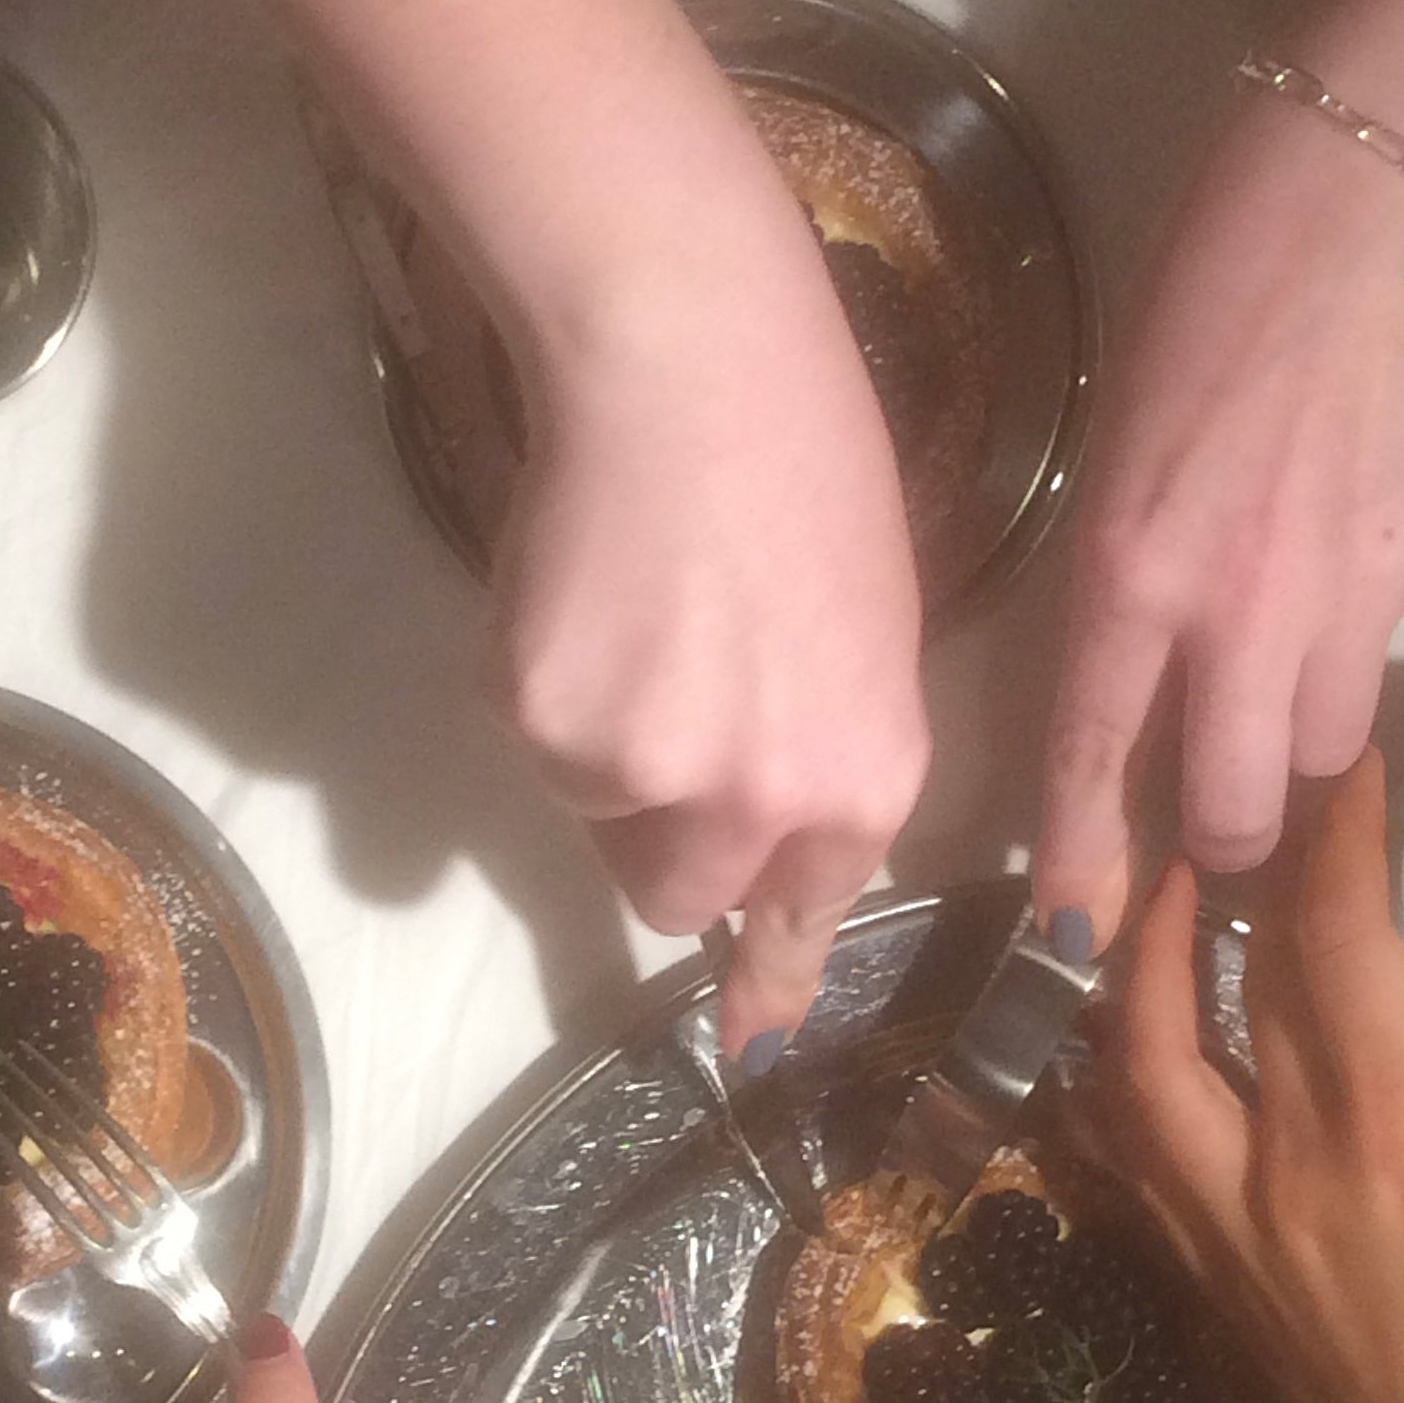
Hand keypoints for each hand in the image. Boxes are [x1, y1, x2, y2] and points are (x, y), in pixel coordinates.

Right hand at [494, 261, 929, 1058]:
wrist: (686, 357)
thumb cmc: (806, 462)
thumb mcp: (867, 635)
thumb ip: (824, 758)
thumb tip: (758, 845)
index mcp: (859, 780)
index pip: (803, 919)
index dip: (765, 982)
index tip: (751, 1046)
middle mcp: (758, 805)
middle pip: (677, 896)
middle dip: (663, 833)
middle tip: (664, 717)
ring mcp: (642, 772)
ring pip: (595, 815)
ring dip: (604, 750)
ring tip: (635, 618)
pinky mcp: (541, 722)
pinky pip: (536, 744)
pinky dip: (547, 688)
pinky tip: (583, 593)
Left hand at [1036, 96, 1403, 945]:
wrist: (1372, 192)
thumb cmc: (1210, 301)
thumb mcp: (1121, 453)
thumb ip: (1134, 588)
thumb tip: (1163, 690)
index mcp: (1133, 570)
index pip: (1090, 756)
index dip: (1082, 862)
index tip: (1076, 936)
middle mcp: (1244, 604)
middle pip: (1236, 805)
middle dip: (1225, 836)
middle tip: (1223, 817)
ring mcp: (1359, 586)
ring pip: (1326, 739)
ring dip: (1300, 721)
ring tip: (1295, 625)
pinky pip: (1401, 624)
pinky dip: (1378, 596)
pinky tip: (1368, 500)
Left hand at [1104, 753, 1403, 1402]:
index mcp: (1393, 1146)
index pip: (1329, 948)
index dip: (1329, 838)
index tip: (1340, 761)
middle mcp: (1278, 1182)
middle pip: (1196, 1001)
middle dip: (1201, 891)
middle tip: (1222, 815)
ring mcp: (1232, 1248)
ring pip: (1129, 1087)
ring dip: (1133, 985)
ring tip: (1164, 917)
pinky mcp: (1222, 1302)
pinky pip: (1138, 1166)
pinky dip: (1128, 1088)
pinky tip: (1153, 1061)